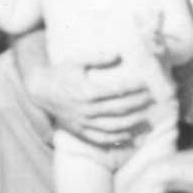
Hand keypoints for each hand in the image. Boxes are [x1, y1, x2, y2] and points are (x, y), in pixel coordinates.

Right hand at [27, 58, 153, 145]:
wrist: (40, 90)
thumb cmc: (61, 72)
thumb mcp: (77, 60)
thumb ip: (98, 57)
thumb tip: (119, 54)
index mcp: (87, 91)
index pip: (118, 90)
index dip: (134, 87)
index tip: (146, 83)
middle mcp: (87, 110)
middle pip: (119, 109)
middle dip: (138, 104)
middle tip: (152, 98)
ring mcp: (83, 123)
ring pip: (113, 127)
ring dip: (132, 123)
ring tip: (146, 118)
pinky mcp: (80, 131)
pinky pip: (102, 139)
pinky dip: (117, 139)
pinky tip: (130, 136)